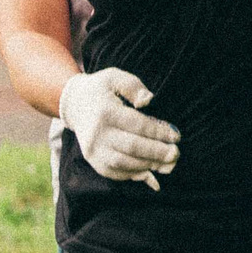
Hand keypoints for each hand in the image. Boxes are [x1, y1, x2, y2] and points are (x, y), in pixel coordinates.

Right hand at [58, 68, 179, 186]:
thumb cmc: (101, 89)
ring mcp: (93, 150)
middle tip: (175, 154)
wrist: (75, 104)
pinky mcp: (93, 160)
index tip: (176, 136)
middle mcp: (97, 133)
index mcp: (105, 112)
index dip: (159, 132)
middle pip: (132, 147)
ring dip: (148, 166)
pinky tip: (150, 174)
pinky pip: (114, 173)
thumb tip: (148, 100)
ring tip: (168, 165)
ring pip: (124, 163)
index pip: (137, 125)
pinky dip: (133, 175)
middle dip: (157, 153)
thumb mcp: (115, 77)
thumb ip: (133, 86)